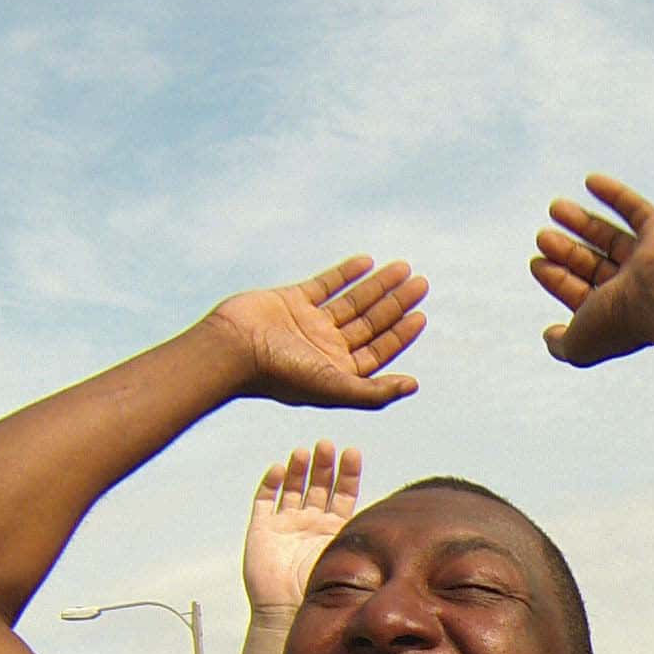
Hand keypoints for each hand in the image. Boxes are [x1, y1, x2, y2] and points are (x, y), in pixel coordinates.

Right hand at [208, 257, 427, 408]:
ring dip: (378, 284)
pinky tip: (367, 262)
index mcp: (336, 371)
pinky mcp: (292, 301)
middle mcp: (325, 347)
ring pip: (352, 301)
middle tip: (421, 283)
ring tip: (403, 267)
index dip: (401, 333)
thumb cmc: (280, 374)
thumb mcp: (333, 388)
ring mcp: (309, 323)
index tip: (421, 314)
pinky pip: (326, 284)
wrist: (232, 348)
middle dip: (396, 303)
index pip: (378, 350)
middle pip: (370, 322)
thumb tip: (413, 386)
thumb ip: (373, 392)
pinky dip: (346, 273)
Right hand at [244, 441, 360, 617]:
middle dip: (324, 465)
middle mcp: (310, 522)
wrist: (286, 613)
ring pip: (292, 487)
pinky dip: (269, 483)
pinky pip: (264, 501)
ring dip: (298, 468)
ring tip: (305, 452)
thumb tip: (405, 525)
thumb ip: (363, 541)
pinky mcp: (261, 529)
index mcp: (333, 528)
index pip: (343, 493)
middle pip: (319, 485)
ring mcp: (286, 524)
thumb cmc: (319, 591)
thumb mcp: (347, 561)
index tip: (353, 453)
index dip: (348, 473)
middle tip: (327, 446)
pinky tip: (277, 468)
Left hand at [532, 174, 653, 365]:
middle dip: (567, 251)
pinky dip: (614, 194)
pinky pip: (637, 210)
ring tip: (555, 208)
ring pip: (612, 237)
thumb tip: (549, 335)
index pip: (582, 293)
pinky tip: (589, 181)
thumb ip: (562, 344)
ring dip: (583, 222)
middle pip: (595, 264)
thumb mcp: (580, 344)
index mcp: (618, 315)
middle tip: (542, 236)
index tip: (536, 262)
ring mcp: (650, 260)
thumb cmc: (622, 323)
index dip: (557, 278)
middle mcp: (636, 289)